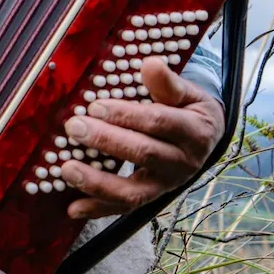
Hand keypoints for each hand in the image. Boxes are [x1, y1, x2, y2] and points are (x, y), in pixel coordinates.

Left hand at [60, 56, 223, 219]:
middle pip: (143, 154)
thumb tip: (150, 64)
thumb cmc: (188, 108)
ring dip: (98, 183)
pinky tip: (72, 208)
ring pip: (133, 191)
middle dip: (106, 142)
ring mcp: (166, 184)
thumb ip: (167, 83)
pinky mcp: (152, 198)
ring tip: (67, 170)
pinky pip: (124, 208)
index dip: (126, 115)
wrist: (207, 138)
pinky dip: (98, 210)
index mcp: (193, 131)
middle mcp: (183, 162)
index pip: (158, 123)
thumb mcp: (187, 92)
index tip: (95, 106)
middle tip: (74, 128)